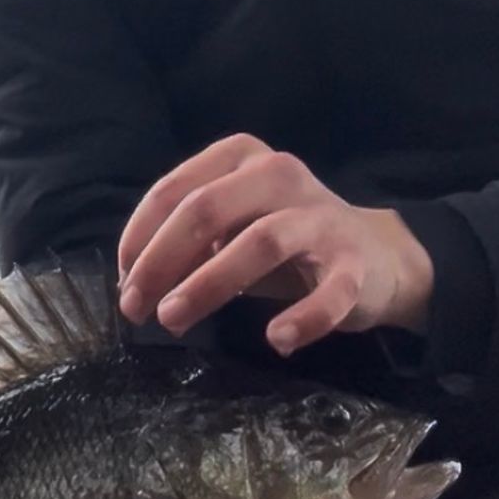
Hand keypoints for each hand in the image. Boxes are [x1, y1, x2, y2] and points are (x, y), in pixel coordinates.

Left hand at [117, 134, 433, 355]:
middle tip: (137, 309)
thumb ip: (184, 246)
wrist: (373, 255)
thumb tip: (133, 283)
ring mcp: (320, 217)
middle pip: (206, 209)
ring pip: (260, 242)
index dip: (139, 239)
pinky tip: (277, 339)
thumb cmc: (282, 241)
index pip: (175, 190)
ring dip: (209, 284)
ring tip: (173, 320)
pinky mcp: (354, 262)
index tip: (124, 283)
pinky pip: (331, 291)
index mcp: (241, 158)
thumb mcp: (227, 230)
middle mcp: (280, 175)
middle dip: (161, 261)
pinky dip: (304, 317)